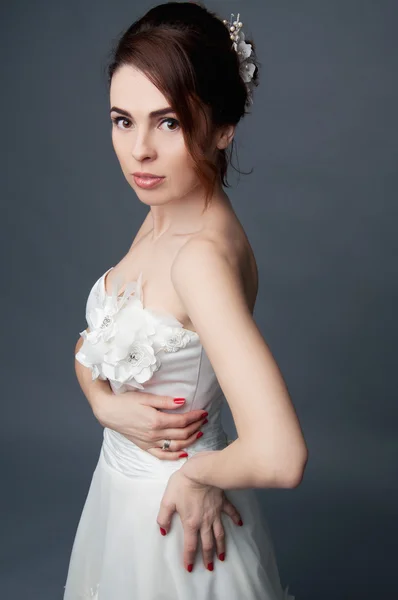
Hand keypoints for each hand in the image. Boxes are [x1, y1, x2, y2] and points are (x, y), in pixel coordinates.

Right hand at [97, 389, 207, 459]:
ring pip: (175, 446)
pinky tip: (184, 453)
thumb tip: (183, 401)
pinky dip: (174, 456)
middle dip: (195, 427)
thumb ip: (165, 401)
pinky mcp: (144, 446)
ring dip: (189, 440)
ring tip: (199, 433)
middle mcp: (154, 434)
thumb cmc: (126, 401)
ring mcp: (149, 442)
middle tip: (204, 421)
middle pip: (181, 434)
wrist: (108, 411)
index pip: (182, 421)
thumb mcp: (146, 397)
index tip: (203, 412)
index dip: (195, 417)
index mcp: (156, 420)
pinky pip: (162, 455)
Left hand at [156, 454, 242, 571]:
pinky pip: (230, 512)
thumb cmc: (182, 484)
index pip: (190, 545)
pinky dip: (235, 518)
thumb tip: (163, 531)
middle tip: (210, 568)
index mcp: (191, 523)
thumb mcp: (167, 500)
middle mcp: (205, 521)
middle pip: (207, 543)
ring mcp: (215, 512)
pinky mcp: (222, 502)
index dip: (189, 558)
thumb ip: (163, 518)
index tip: (189, 568)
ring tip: (223, 556)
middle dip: (208, 557)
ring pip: (219, 533)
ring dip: (221, 546)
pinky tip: (239, 524)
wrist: (200, 471)